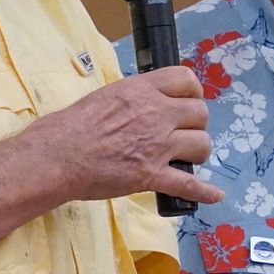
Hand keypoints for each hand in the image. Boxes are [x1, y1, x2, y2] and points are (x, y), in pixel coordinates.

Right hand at [26, 68, 223, 205]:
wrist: (58, 156)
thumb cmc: (71, 126)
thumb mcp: (105, 96)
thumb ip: (132, 98)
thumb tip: (143, 103)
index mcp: (142, 90)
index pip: (185, 79)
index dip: (192, 91)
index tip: (186, 101)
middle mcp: (156, 114)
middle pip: (199, 113)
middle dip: (196, 123)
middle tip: (183, 132)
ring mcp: (157, 146)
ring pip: (201, 145)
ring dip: (198, 152)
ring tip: (188, 157)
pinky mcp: (152, 175)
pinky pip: (189, 185)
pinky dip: (204, 191)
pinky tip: (215, 194)